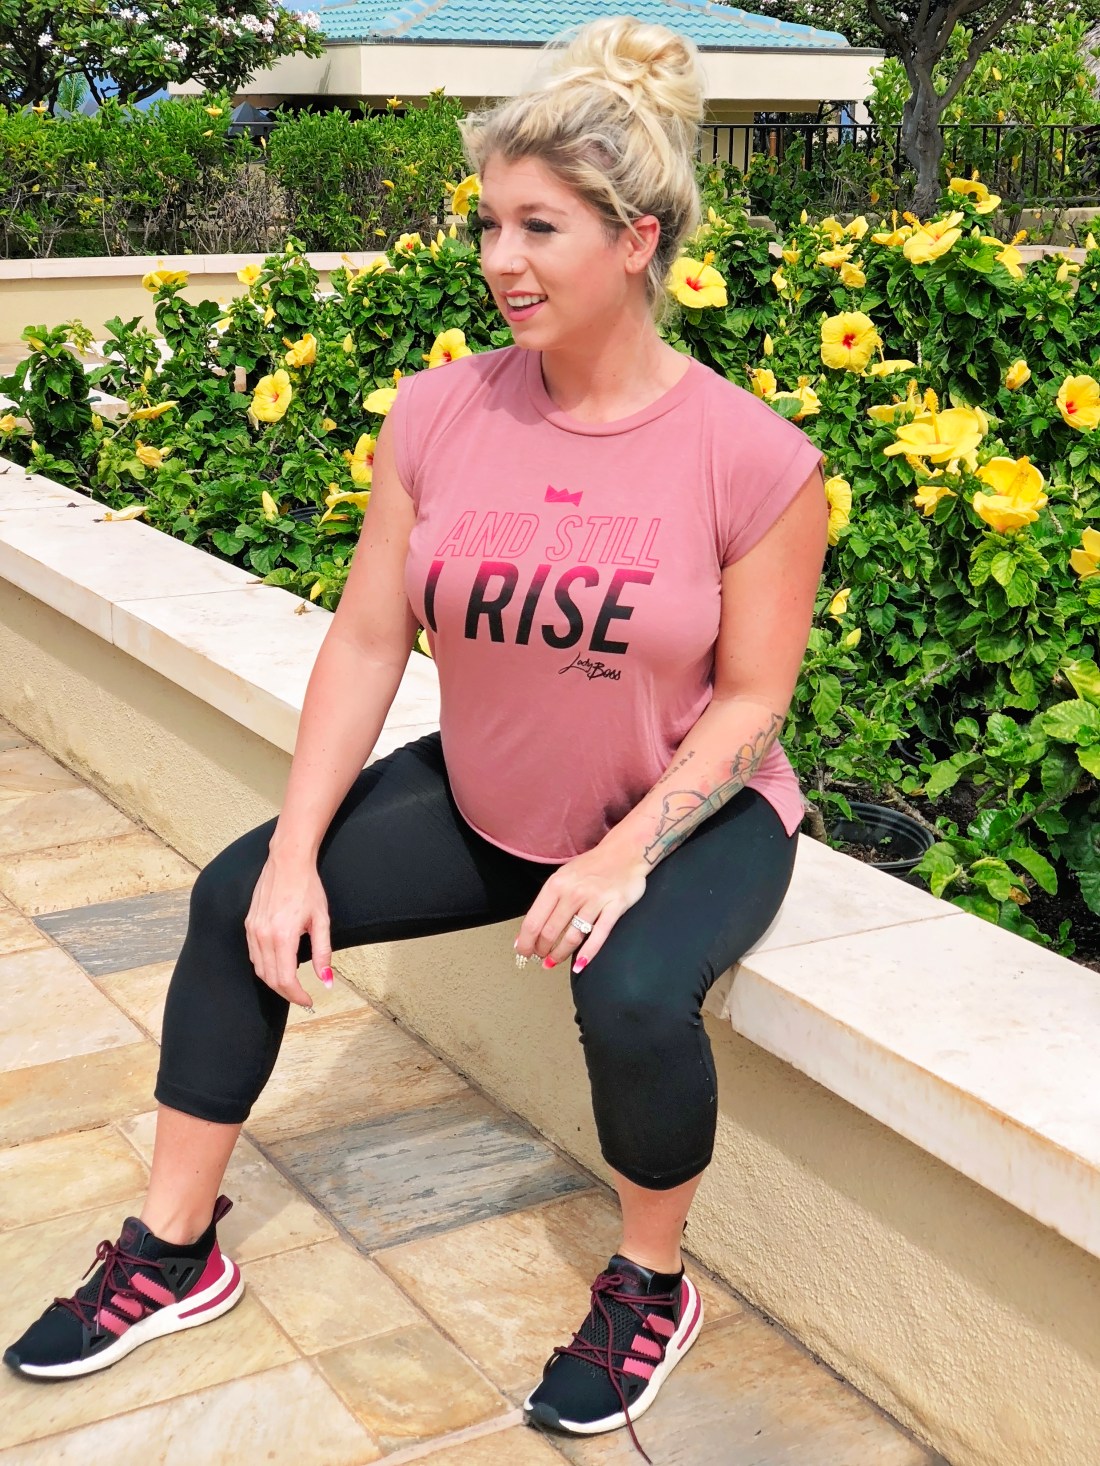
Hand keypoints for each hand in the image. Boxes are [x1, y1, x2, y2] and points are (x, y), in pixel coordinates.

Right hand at [244, 852, 332, 1007]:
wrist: (287, 862)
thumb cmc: (308, 888)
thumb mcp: (322, 920)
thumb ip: (323, 953)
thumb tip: (326, 981)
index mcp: (282, 936)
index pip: (285, 979)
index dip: (297, 996)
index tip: (309, 1001)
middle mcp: (263, 935)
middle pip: (270, 978)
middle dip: (287, 993)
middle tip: (302, 997)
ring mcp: (253, 930)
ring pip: (259, 969)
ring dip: (275, 982)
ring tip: (292, 984)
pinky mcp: (248, 924)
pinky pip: (254, 955)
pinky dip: (265, 967)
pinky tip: (280, 966)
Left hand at [514, 842, 647, 973]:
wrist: (626, 851)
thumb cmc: (592, 866)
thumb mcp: (564, 875)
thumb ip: (549, 899)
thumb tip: (530, 928)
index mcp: (556, 884)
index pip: (534, 920)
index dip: (526, 941)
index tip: (523, 952)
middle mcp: (573, 892)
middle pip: (550, 932)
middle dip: (542, 950)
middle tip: (540, 958)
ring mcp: (595, 900)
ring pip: (572, 937)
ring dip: (560, 954)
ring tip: (553, 962)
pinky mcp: (615, 907)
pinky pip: (599, 935)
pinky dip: (588, 953)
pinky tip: (580, 964)